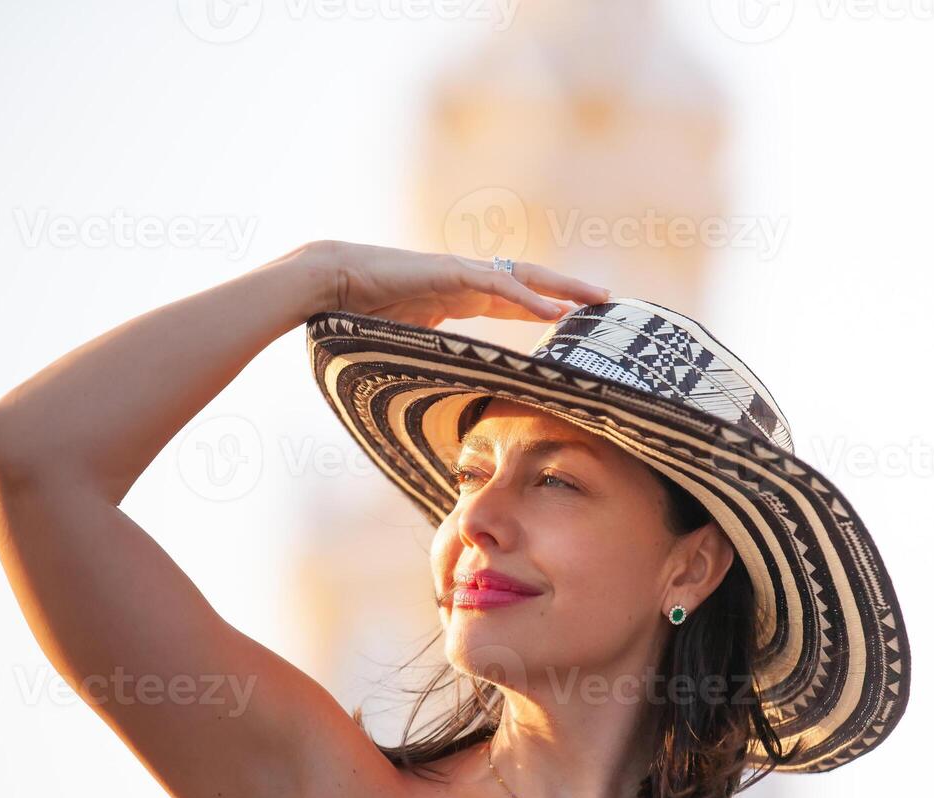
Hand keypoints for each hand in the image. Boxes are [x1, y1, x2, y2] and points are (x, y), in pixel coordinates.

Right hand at [305, 240, 610, 327]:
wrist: (328, 285)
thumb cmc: (357, 314)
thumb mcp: (408, 340)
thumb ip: (433, 354)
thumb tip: (443, 388)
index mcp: (459, 293)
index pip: (513, 297)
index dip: (543, 305)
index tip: (572, 318)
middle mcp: (466, 278)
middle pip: (530, 283)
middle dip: (568, 291)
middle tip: (605, 301)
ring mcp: (460, 272)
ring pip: (524, 279)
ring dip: (562, 289)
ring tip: (595, 299)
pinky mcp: (449, 273)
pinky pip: (497, 285)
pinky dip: (527, 298)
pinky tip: (553, 311)